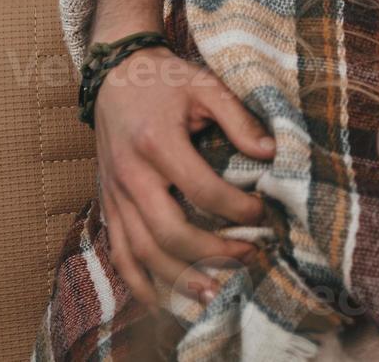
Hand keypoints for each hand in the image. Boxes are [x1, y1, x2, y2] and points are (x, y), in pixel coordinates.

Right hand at [94, 45, 275, 308]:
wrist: (115, 76)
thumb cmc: (167, 81)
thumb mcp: (206, 86)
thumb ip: (239, 119)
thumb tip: (271, 154)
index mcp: (156, 142)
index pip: (200, 189)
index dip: (236, 207)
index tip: (263, 212)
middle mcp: (130, 174)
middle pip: (168, 230)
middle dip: (211, 251)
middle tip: (248, 255)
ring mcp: (114, 193)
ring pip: (141, 251)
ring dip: (177, 278)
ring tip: (213, 292)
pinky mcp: (107, 204)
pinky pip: (118, 252)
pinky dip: (137, 281)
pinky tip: (160, 301)